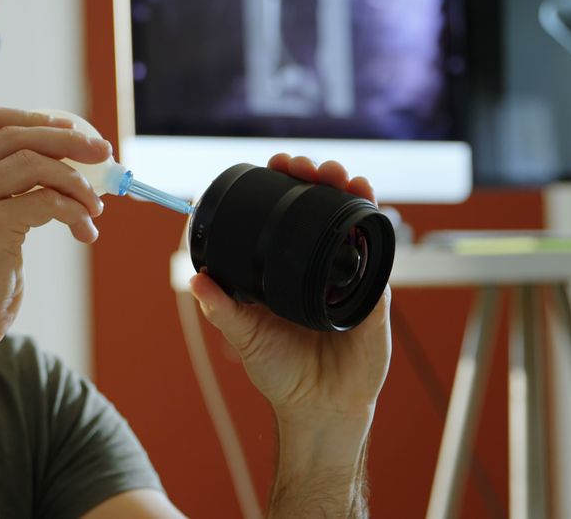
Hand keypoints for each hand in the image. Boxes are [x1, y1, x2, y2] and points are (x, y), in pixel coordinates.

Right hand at [0, 105, 110, 357]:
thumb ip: (0, 186)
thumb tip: (62, 154)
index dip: (32, 118)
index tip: (69, 129)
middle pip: (13, 136)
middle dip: (66, 141)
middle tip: (104, 155)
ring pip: (32, 165)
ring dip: (75, 183)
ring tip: (95, 207)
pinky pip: (45, 201)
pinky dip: (74, 211)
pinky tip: (85, 230)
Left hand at [189, 154, 391, 417]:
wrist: (320, 405)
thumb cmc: (280, 372)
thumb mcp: (244, 336)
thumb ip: (221, 309)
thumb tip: (196, 278)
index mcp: (283, 269)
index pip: (282, 217)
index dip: (281, 187)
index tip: (275, 165)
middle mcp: (315, 265)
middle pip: (319, 209)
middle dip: (316, 179)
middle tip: (305, 166)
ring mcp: (346, 274)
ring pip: (349, 220)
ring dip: (346, 189)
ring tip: (339, 174)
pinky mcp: (372, 291)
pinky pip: (375, 251)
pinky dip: (372, 222)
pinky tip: (367, 200)